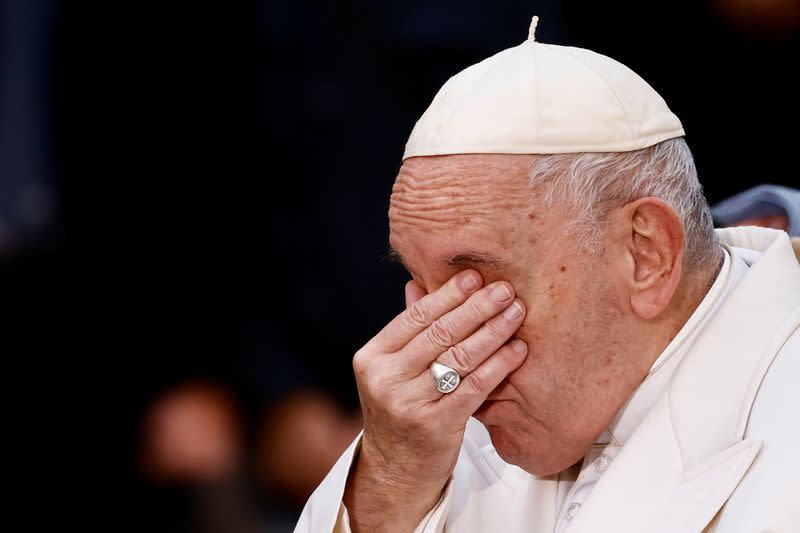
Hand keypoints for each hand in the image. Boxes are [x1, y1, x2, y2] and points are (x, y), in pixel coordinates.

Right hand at [343, 270, 527, 531]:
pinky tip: (517, 350)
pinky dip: (499, 365)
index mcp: (372, 358)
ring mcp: (408, 403)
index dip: (448, 295)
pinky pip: (474, 387)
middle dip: (477, 307)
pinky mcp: (435, 425)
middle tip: (505, 289)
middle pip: (439, 333)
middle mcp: (385, 379)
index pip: (414, 317)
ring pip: (459, 358)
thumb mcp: (393, 372)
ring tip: (516, 313)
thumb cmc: (400, 412)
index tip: (475, 276)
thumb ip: (408, 332)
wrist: (395, 472)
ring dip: (493, 331)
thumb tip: (417, 282)